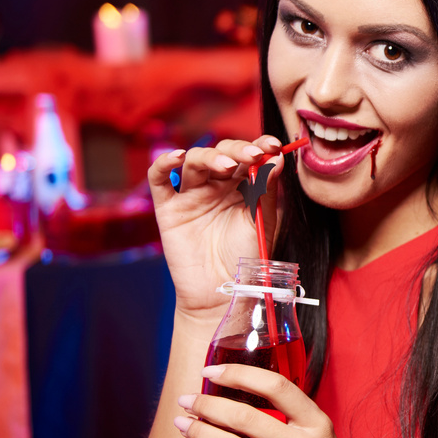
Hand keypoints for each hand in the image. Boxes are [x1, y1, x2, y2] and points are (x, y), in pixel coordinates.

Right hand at [147, 136, 285, 318]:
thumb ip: (268, 190)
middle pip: (223, 153)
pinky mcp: (169, 209)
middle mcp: (217, 186)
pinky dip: (163, 164)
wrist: (224, 292)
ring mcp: (192, 195)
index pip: (249, 156)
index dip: (259, 146)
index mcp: (243, 186)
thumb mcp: (263, 221)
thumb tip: (278, 159)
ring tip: (227, 165)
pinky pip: (159, 180)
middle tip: (253, 155)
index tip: (273, 145)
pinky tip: (177, 156)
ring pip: (195, 162)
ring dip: (211, 156)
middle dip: (238, 150)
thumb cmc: (246, 258)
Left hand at [172, 363, 374, 437]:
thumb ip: (293, 422)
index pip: (276, 385)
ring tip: (182, 424)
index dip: (239, 374)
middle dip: (207, 404)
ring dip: (198, 432)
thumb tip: (246, 399)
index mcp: (318, 424)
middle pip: (245, 415)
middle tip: (186, 400)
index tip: (211, 370)